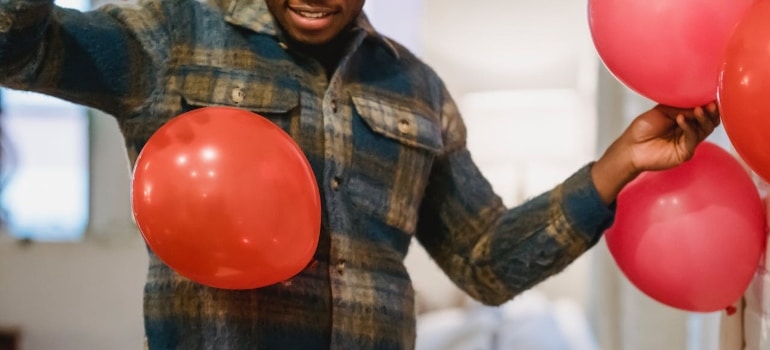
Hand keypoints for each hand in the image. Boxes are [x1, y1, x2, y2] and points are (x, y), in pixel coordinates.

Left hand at [591, 102, 720, 203]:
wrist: (630, 147)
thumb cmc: (642, 129)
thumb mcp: (663, 111)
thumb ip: (681, 107)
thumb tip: (699, 103)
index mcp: (685, 118)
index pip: (703, 110)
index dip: (707, 103)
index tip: (711, 94)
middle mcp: (689, 130)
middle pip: (709, 121)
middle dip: (711, 111)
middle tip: (711, 104)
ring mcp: (689, 142)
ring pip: (705, 129)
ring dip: (703, 118)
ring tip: (699, 109)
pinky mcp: (685, 152)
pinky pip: (693, 138)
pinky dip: (689, 127)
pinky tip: (681, 119)